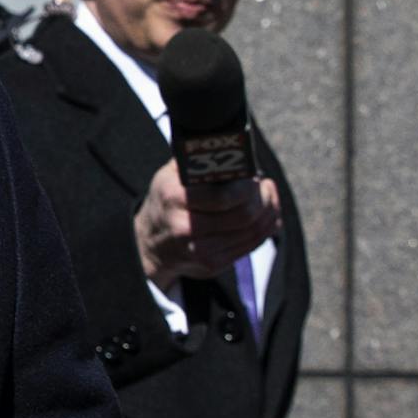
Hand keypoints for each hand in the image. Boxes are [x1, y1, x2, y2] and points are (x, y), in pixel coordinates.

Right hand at [133, 158, 280, 293]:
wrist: (149, 241)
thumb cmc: (168, 199)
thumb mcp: (172, 174)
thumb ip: (199, 160)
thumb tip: (238, 153)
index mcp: (174, 197)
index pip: (227, 196)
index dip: (250, 187)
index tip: (256, 177)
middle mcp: (184, 226)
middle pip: (245, 215)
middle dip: (264, 199)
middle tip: (265, 186)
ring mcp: (198, 250)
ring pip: (253, 231)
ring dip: (269, 213)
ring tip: (268, 198)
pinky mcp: (211, 264)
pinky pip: (251, 245)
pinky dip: (264, 229)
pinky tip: (264, 216)